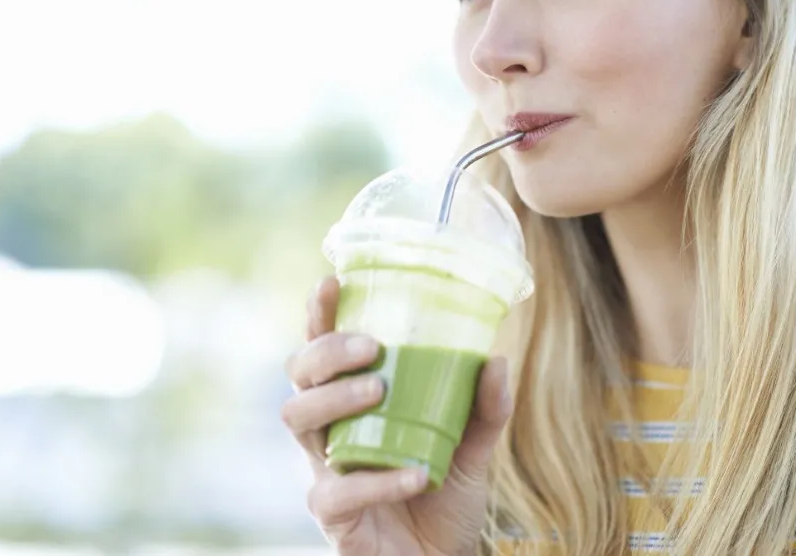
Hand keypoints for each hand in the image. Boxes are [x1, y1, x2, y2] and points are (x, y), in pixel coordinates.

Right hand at [280, 276, 512, 554]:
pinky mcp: (332, 514)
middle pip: (298, 375)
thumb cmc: (444, 491)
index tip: (331, 282)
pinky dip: (378, 479)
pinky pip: (337, 492)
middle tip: (372, 347)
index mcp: (354, 401)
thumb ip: (485, 408)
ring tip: (380, 391)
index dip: (320, 315)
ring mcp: (324, 470)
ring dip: (337, 398)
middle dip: (327, 352)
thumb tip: (496, 359)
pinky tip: (417, 473)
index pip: (324, 349)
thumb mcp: (473, 446)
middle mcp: (330, 429)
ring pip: (299, 420)